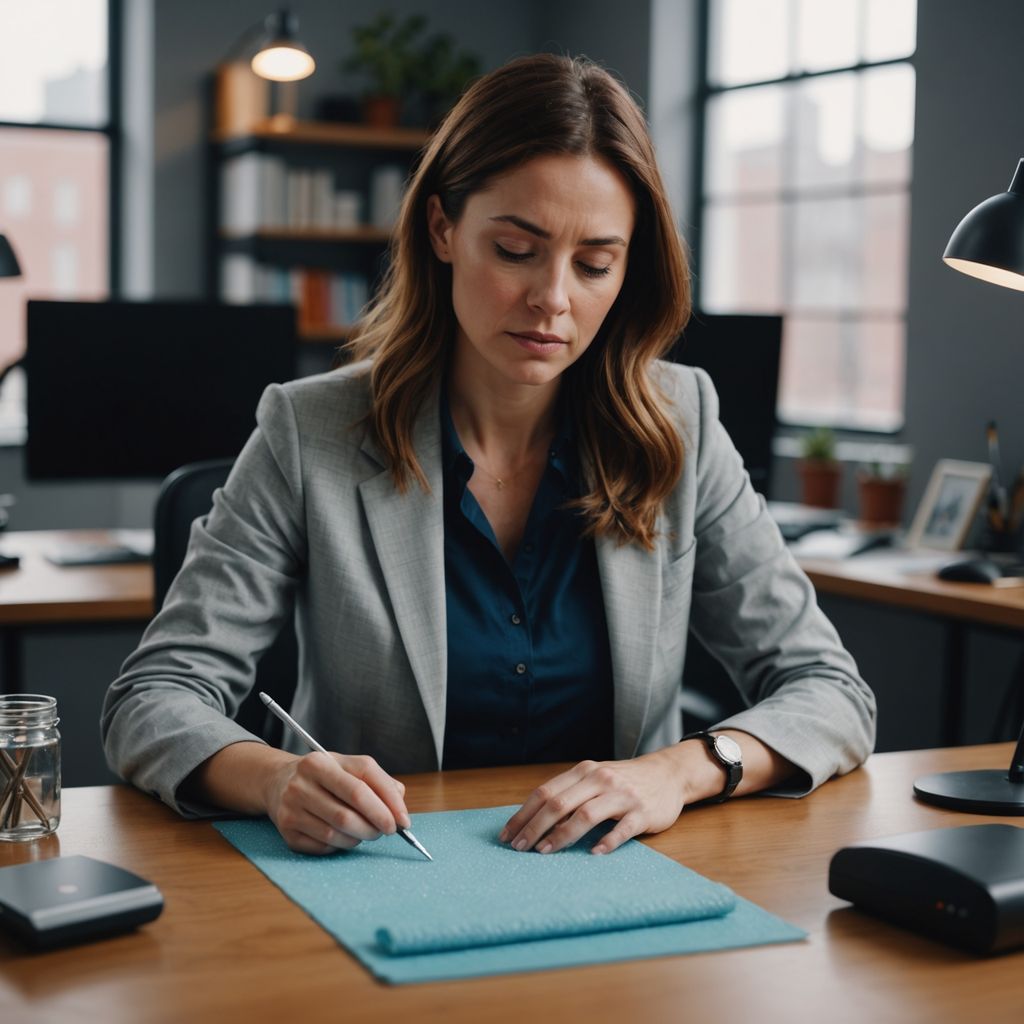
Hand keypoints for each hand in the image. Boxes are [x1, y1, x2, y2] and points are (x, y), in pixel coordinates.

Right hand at [263, 751, 409, 854]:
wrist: (278, 782)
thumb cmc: (324, 775)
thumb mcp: (349, 766)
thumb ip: (379, 782)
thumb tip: (400, 810)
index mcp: (320, 763)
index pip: (361, 784)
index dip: (387, 804)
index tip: (403, 821)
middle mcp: (301, 785)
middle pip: (348, 813)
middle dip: (375, 825)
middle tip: (389, 830)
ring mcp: (291, 809)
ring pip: (336, 833)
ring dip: (360, 837)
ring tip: (368, 831)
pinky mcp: (287, 832)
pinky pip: (324, 846)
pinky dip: (342, 845)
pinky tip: (345, 836)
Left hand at [499, 750, 687, 855]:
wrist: (667, 775)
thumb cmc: (622, 782)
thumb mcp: (594, 780)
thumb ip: (570, 794)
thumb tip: (535, 821)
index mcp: (583, 772)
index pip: (546, 793)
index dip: (524, 814)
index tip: (507, 834)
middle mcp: (600, 780)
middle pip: (559, 804)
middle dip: (535, 827)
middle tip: (519, 848)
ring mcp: (622, 795)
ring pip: (586, 815)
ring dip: (562, 835)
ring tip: (545, 852)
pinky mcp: (642, 812)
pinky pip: (622, 829)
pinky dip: (606, 842)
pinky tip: (593, 854)